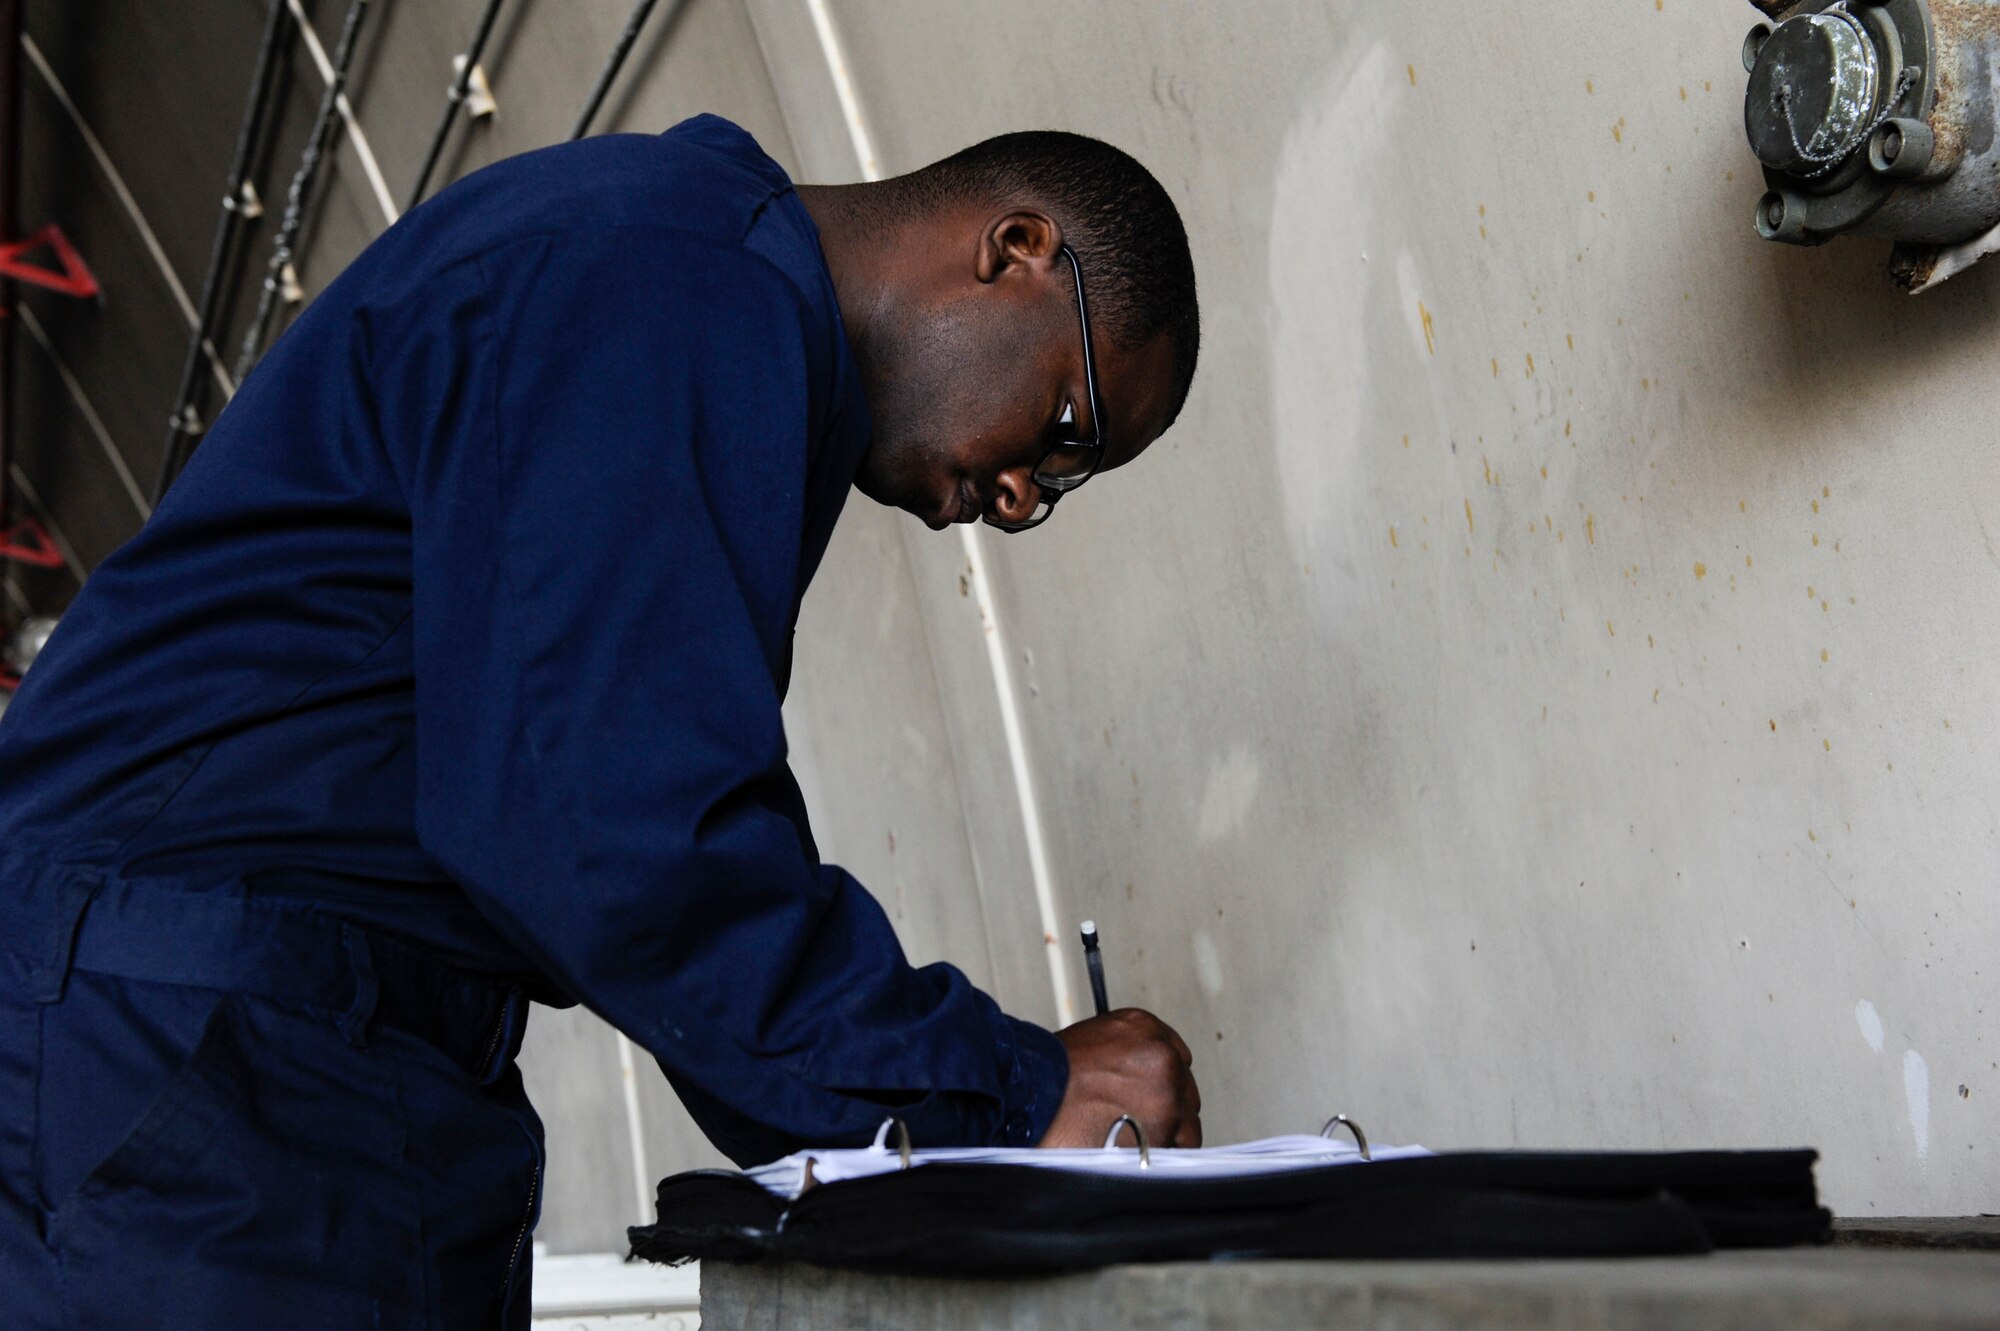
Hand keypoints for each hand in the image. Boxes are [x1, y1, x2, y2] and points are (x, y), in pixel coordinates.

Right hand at [1037, 1008, 1201, 1148]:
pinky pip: (1177, 1149)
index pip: (1175, 1057)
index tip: (1150, 1094)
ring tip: (1134, 1142)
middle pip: (1184, 1091)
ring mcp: (1167, 1096)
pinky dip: (1160, 1155)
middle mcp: (1162, 1057)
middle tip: (1135, 1121)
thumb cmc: (1048, 1076)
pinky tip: (1136, 1154)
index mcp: (1145, 1028)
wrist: (1028, 1098)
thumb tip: (1138, 1081)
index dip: (1160, 1081)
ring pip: (1186, 1123)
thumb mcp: (1092, 1043)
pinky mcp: (1162, 1131)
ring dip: (1165, 1133)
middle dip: (1164, 1107)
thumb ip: (1126, 1056)